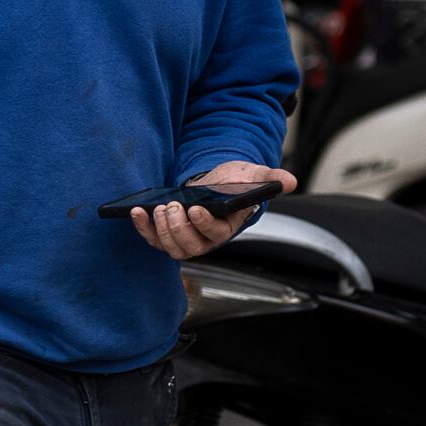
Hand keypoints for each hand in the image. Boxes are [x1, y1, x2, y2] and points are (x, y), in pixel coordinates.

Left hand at [132, 161, 296, 258]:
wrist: (216, 183)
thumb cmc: (235, 182)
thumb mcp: (254, 177)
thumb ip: (270, 181)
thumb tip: (290, 182)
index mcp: (226, 228)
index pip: (215, 235)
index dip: (204, 225)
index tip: (196, 208)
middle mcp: (205, 240)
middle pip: (189, 247)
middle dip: (178, 229)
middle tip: (172, 207)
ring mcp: (185, 240)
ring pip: (171, 247)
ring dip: (161, 230)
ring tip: (159, 208)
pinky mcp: (168, 235)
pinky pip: (153, 239)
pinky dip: (143, 228)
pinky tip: (135, 210)